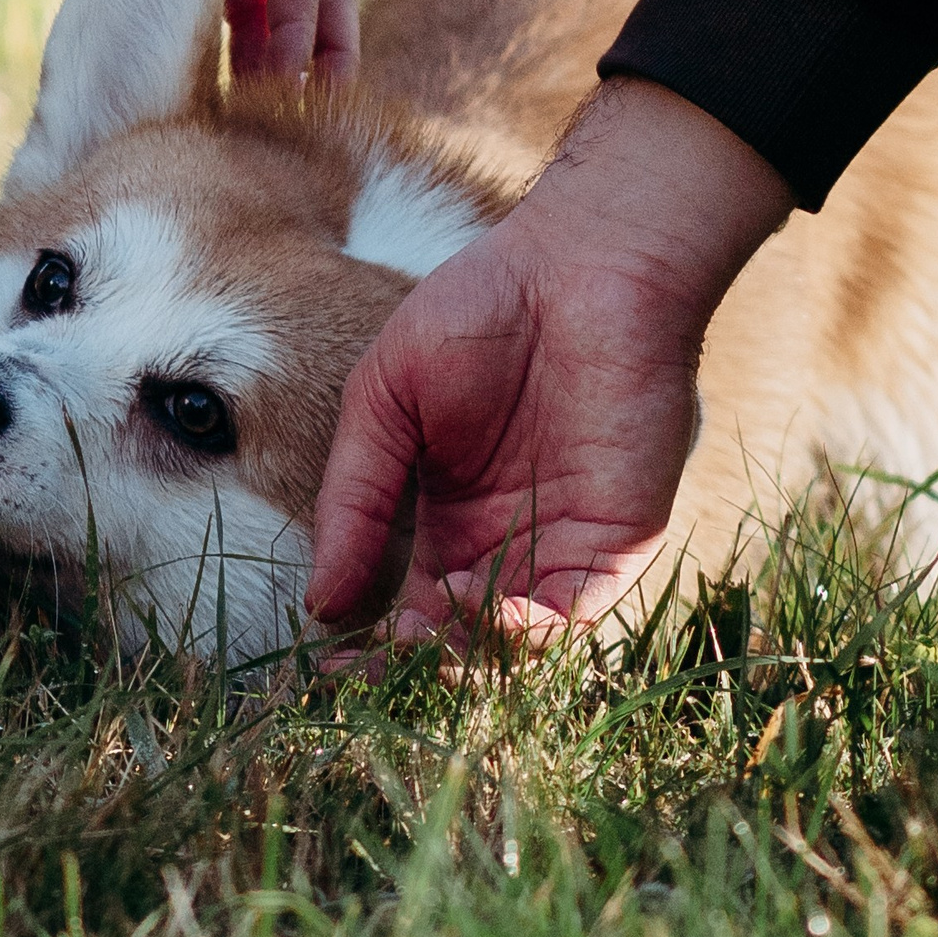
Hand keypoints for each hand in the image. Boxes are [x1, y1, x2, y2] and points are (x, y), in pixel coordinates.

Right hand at [307, 80, 790, 648]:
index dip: (368, 648)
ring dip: (467, 653)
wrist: (578, 264)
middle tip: (373, 672)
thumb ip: (354, 497)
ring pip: (516, 641)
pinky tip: (483, 609)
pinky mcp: (618, 536)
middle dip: (414, 666)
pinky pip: (577, 610)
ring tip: (423, 632)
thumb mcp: (381, 402)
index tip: (327, 666)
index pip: (405, 610)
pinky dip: (530, 629)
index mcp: (447, 519)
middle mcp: (506, 544)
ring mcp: (563, 543)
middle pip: (458, 640)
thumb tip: (319, 604)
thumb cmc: (476, 311)